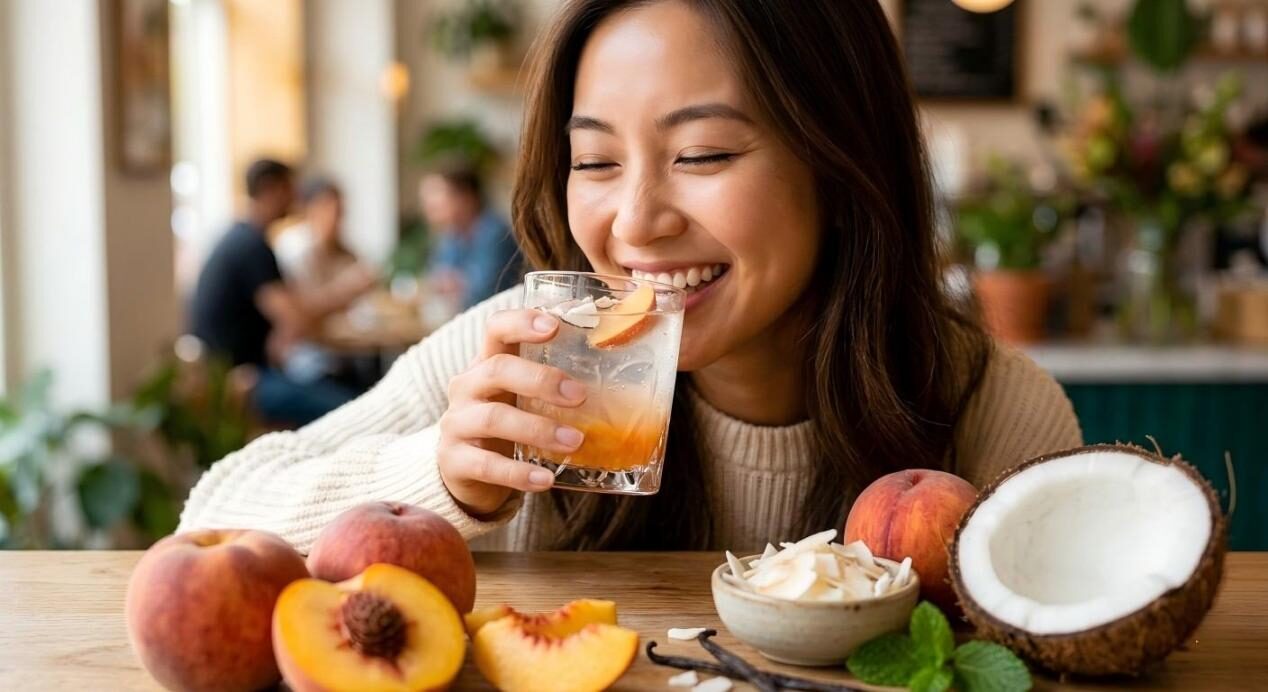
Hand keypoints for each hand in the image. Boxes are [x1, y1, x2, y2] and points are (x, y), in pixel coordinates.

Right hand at [437, 310, 586, 515]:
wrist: (464, 470)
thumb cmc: (508, 423)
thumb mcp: (522, 397)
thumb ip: (555, 386)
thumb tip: (623, 382)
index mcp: (486, 363)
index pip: (496, 328)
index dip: (522, 321)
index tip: (554, 326)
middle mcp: (467, 387)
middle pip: (497, 369)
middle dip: (541, 379)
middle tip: (579, 396)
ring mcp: (456, 423)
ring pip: (493, 418)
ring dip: (538, 429)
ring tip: (574, 442)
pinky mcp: (454, 460)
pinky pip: (486, 465)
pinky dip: (518, 473)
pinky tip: (545, 479)